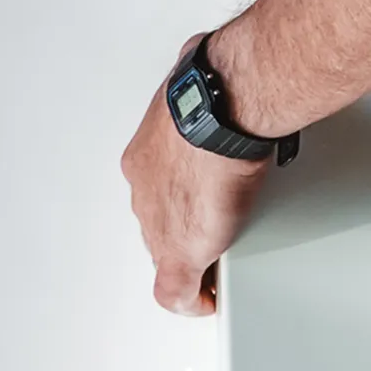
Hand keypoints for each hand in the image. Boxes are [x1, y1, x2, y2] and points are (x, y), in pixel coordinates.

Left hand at [120, 85, 268, 316]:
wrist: (224, 112)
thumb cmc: (219, 94)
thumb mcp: (201, 82)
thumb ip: (206, 85)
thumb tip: (221, 68)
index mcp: (146, 156)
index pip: (156, 190)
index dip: (180, 205)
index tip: (200, 209)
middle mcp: (147, 190)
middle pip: (160, 224)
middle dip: (186, 231)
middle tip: (215, 236)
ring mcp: (160, 222)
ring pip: (168, 252)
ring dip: (193, 259)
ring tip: (218, 262)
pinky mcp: (180, 253)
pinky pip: (176, 292)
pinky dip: (192, 301)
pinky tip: (207, 302)